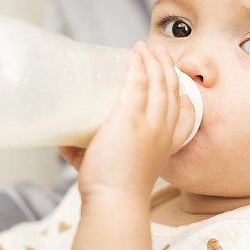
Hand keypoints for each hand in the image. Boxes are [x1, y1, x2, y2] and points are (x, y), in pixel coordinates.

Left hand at [76, 41, 195, 201]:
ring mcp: (149, 123)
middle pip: (173, 90)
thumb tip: (62, 138)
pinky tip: (132, 56)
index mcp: (167, 145)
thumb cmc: (110, 191)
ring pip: (159, 82)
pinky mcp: (130, 117)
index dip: (186, 98)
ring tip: (145, 48)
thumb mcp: (110, 168)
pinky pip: (139, 83)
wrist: (113, 201)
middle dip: (167, 68)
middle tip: (159, 53)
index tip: (181, 89)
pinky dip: (138, 67)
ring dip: (153, 61)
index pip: (187, 117)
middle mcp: (163, 131)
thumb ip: (86, 150)